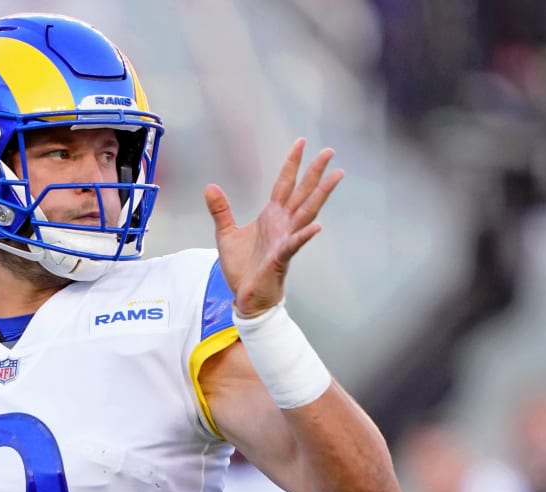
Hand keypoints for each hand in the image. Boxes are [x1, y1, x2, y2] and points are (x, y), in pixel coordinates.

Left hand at [204, 139, 341, 316]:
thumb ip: (221, 210)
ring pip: (306, 213)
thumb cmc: (241, 267)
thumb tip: (209, 186)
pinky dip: (304, 235)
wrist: (245, 295)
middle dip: (315, 172)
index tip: (302, 143)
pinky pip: (294, 244)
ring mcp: (285, 239)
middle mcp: (282, 224)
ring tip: (336, 176)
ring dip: (320, 195)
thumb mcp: (226, 233)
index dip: (292, 163)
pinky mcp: (280, 258)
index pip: (284, 184)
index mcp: (271, 216)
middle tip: (329, 151)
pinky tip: (316, 226)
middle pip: (302, 192)